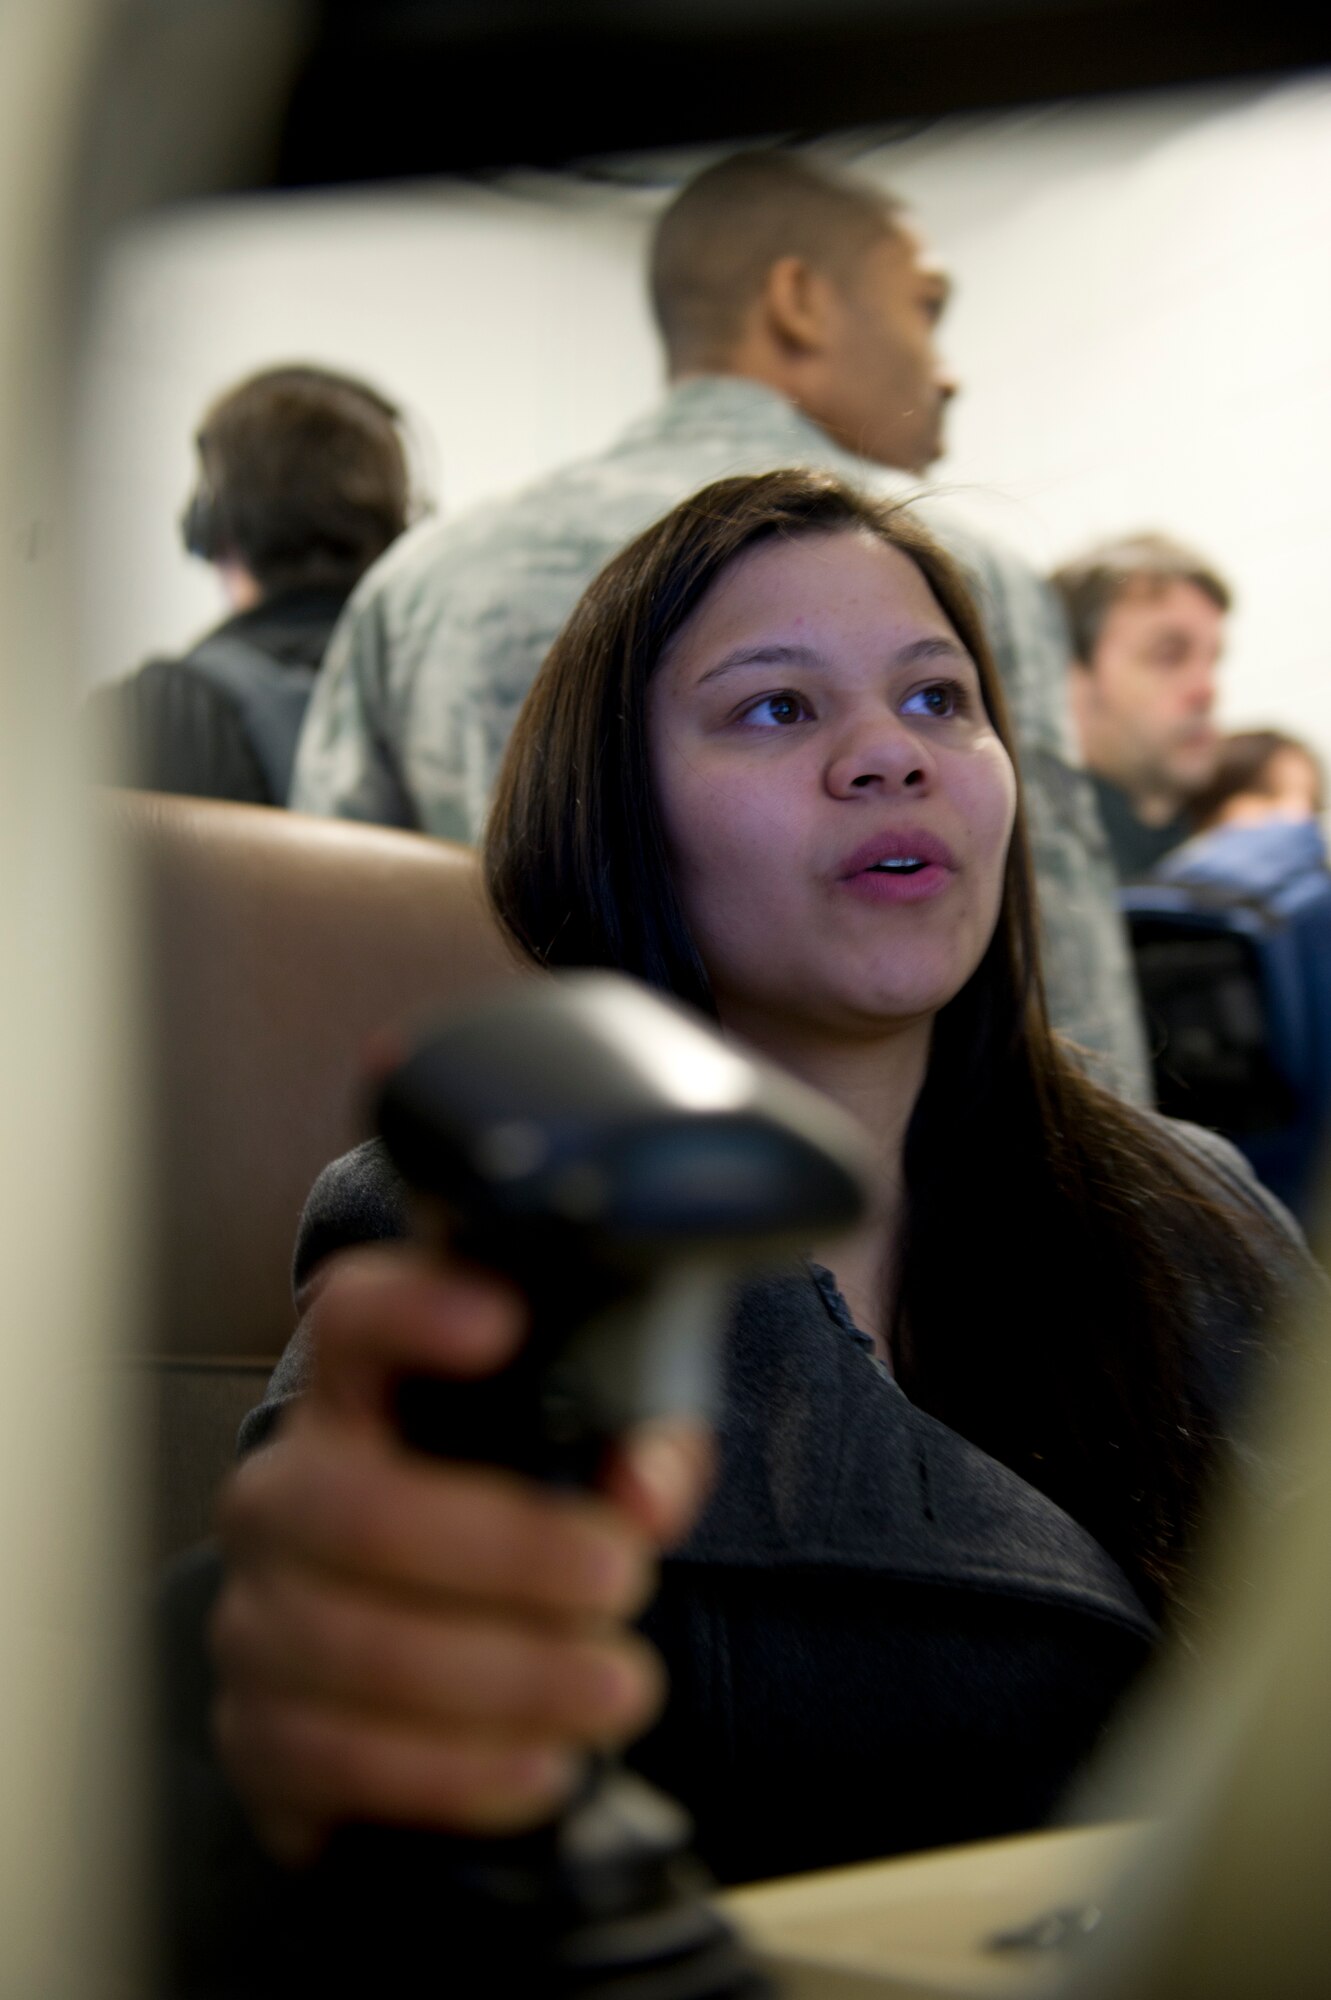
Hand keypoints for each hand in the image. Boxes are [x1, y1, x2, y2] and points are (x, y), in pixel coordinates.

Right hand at [210, 1242, 712, 1865]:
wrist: (429, 1658)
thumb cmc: (508, 1529)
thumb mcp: (591, 1469)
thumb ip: (638, 1454)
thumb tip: (648, 1490)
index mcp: (354, 1398)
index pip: (352, 1320)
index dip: (411, 1311)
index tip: (500, 1321)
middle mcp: (281, 1495)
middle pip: (359, 1510)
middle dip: (507, 1553)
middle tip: (621, 1578)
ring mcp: (255, 1617)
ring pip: (355, 1647)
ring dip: (503, 1678)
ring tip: (614, 1688)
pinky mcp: (256, 1736)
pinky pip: (338, 1762)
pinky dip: (452, 1773)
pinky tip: (540, 1764)